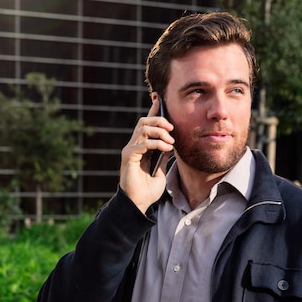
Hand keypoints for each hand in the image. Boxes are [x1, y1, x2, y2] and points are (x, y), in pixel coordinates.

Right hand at [119, 96, 173, 213]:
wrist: (139, 203)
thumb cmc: (149, 188)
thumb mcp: (161, 168)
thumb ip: (163, 154)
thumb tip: (172, 141)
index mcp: (142, 146)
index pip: (147, 123)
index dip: (153, 110)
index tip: (159, 98)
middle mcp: (134, 145)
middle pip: (144, 121)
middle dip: (160, 120)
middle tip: (172, 129)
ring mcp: (130, 150)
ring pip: (143, 128)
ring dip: (160, 131)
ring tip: (171, 141)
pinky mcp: (128, 157)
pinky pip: (143, 143)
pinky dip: (157, 143)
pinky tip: (167, 149)